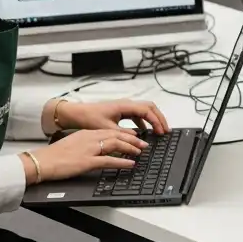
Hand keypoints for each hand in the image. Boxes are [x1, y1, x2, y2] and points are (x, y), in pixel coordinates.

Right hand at [29, 128, 145, 181]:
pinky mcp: (87, 161)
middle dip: (133, 140)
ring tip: (140, 152)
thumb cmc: (54, 156)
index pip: (111, 131)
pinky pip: (109, 160)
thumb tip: (99, 149)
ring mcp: (89, 149)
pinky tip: (130, 164)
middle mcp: (90, 138)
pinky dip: (122, 162)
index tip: (135, 137)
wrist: (41, 162)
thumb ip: (87, 144)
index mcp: (86, 133)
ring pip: (116, 144)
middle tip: (144, 144)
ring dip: (131, 148)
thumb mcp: (73, 144)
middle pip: (117, 135)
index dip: (126, 134)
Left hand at [55, 99, 169, 134]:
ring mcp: (124, 107)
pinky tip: (143, 131)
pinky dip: (144, 122)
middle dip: (160, 118)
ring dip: (153, 119)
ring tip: (158, 131)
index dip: (157, 121)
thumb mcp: (107, 129)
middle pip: (150, 107)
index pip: (147, 111)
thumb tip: (138, 137)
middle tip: (166, 130)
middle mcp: (127, 104)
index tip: (162, 131)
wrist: (76, 114)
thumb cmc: (89, 118)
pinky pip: (137, 114)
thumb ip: (124, 133)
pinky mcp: (121, 111)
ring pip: (145, 110)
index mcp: (125, 106)